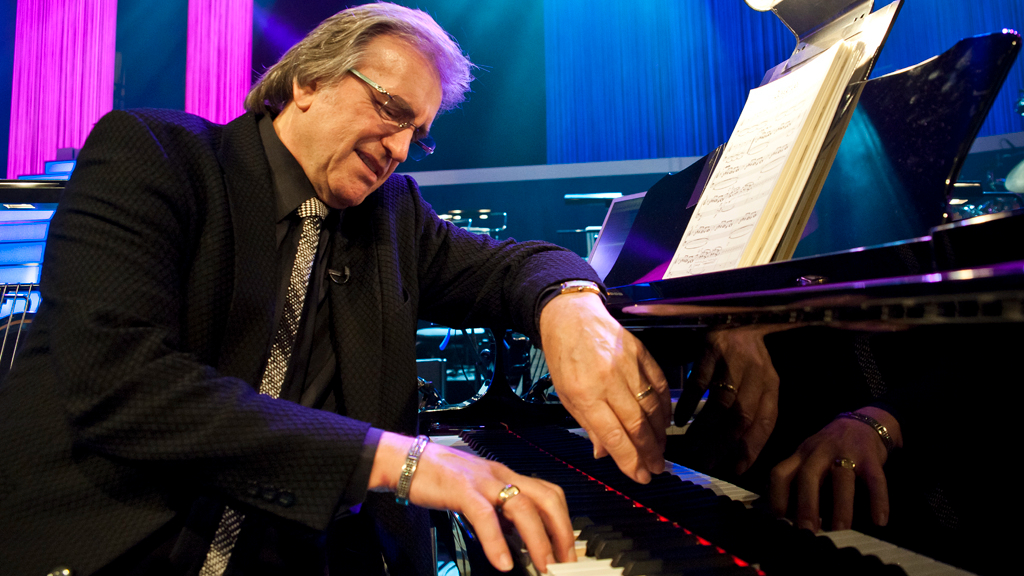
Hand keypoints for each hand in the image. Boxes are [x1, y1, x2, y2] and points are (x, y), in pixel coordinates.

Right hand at [370, 433, 576, 572]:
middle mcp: (502, 476)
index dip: (563, 522)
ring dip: (538, 540)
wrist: (409, 460)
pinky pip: (485, 516)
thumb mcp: (479, 494)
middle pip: (547, 498)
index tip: (567, 550)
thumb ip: (499, 512)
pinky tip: (503, 562)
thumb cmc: (440, 477)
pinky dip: (497, 541)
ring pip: (523, 506)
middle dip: (561, 531)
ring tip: (543, 566)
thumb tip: (517, 537)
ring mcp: (483, 482)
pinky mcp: (462, 490)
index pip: (549, 494)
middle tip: (565, 561)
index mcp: (508, 477)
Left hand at [540, 292, 670, 483]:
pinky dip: (665, 406)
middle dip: (649, 452)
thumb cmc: (563, 358)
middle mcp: (608, 380)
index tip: (641, 476)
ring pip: (651, 406)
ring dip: (659, 433)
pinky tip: (665, 422)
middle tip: (657, 468)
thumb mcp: (566, 394)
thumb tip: (605, 453)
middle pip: (636, 424)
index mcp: (584, 393)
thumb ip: (588, 424)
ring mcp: (627, 365)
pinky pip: (660, 385)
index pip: (613, 434)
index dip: (629, 459)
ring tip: (661, 450)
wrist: (571, 316)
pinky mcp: (641, 352)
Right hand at [679, 325, 789, 473]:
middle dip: (723, 444)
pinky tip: (679, 420)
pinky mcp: (710, 349)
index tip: (735, 469)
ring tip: (691, 447)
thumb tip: (736, 451)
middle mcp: (756, 373)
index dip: (751, 448)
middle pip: (740, 417)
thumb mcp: (759, 381)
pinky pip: (699, 382)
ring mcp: (732, 360)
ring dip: (704, 428)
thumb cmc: (749, 357)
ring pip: (720, 402)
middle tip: (706, 463)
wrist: (740, 315)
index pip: (764, 422)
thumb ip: (752, 411)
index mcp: (770, 384)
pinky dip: (689, 404)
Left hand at [769, 407, 901, 531]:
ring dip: (841, 505)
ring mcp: (846, 452)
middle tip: (807, 530)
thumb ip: (796, 479)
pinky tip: (879, 521)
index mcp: (801, 455)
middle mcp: (819, 452)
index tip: (779, 519)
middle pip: (808, 475)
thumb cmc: (830, 449)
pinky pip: (875, 479)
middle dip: (806, 504)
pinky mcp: (871, 456)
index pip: (780, 473)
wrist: (863, 422)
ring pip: (842, 478)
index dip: (776, 496)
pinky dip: (878, 500)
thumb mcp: (808, 457)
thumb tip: (784, 514)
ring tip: (840, 529)